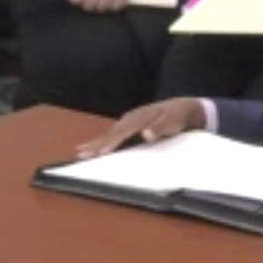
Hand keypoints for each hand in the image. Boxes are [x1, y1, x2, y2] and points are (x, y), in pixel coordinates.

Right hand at [75, 98, 205, 157]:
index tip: (101, 152)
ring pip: (110, 133)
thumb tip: (146, 134)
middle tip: (81, 154)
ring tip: (80, 152)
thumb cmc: (177, 116)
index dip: (112, 142)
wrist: (182, 107)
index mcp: (140, 117)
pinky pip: (113, 133)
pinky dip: (102, 140)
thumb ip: (160, 128)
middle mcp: (131, 117)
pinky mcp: (129, 125)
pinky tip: (92, 146)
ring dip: (95, 143)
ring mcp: (129, 120)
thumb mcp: (173, 122)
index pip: (123, 131)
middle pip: (111, 132)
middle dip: (96, 144)